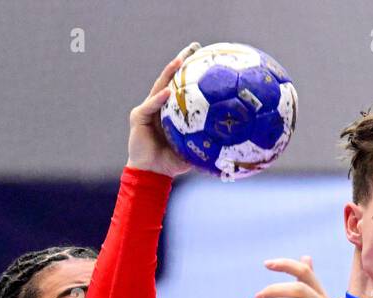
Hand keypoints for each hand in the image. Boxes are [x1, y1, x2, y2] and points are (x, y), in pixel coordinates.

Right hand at [127, 42, 201, 177]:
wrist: (152, 174)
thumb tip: (233, 142)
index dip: (192, 72)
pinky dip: (159, 99)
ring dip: (169, 72)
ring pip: (159, 86)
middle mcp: (159, 106)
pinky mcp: (138, 117)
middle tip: (194, 47)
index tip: (205, 57)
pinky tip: (169, 92)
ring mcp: (148, 109)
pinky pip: (150, 106)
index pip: (183, 87)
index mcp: (172, 111)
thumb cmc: (173, 163)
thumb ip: (208, 143)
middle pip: (170, 79)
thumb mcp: (194, 150)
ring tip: (180, 61)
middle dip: (181, 62)